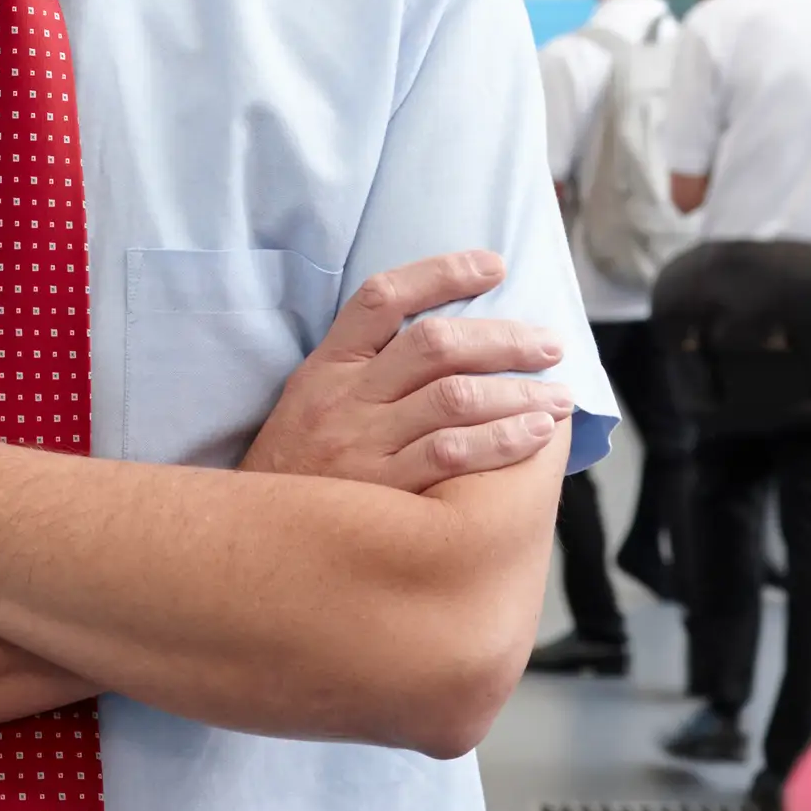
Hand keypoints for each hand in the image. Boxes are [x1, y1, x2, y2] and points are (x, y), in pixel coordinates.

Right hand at [242, 253, 571, 493]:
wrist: (252, 544)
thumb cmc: (297, 470)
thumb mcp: (311, 403)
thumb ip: (365, 372)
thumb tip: (452, 347)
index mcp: (327, 367)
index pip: (381, 297)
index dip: (441, 273)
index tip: (494, 266)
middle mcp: (345, 398)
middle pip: (434, 345)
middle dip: (504, 340)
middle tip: (550, 345)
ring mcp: (362, 444)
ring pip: (453, 398)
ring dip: (517, 393)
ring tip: (559, 398)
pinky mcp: (380, 491)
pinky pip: (451, 455)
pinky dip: (501, 441)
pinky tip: (536, 436)